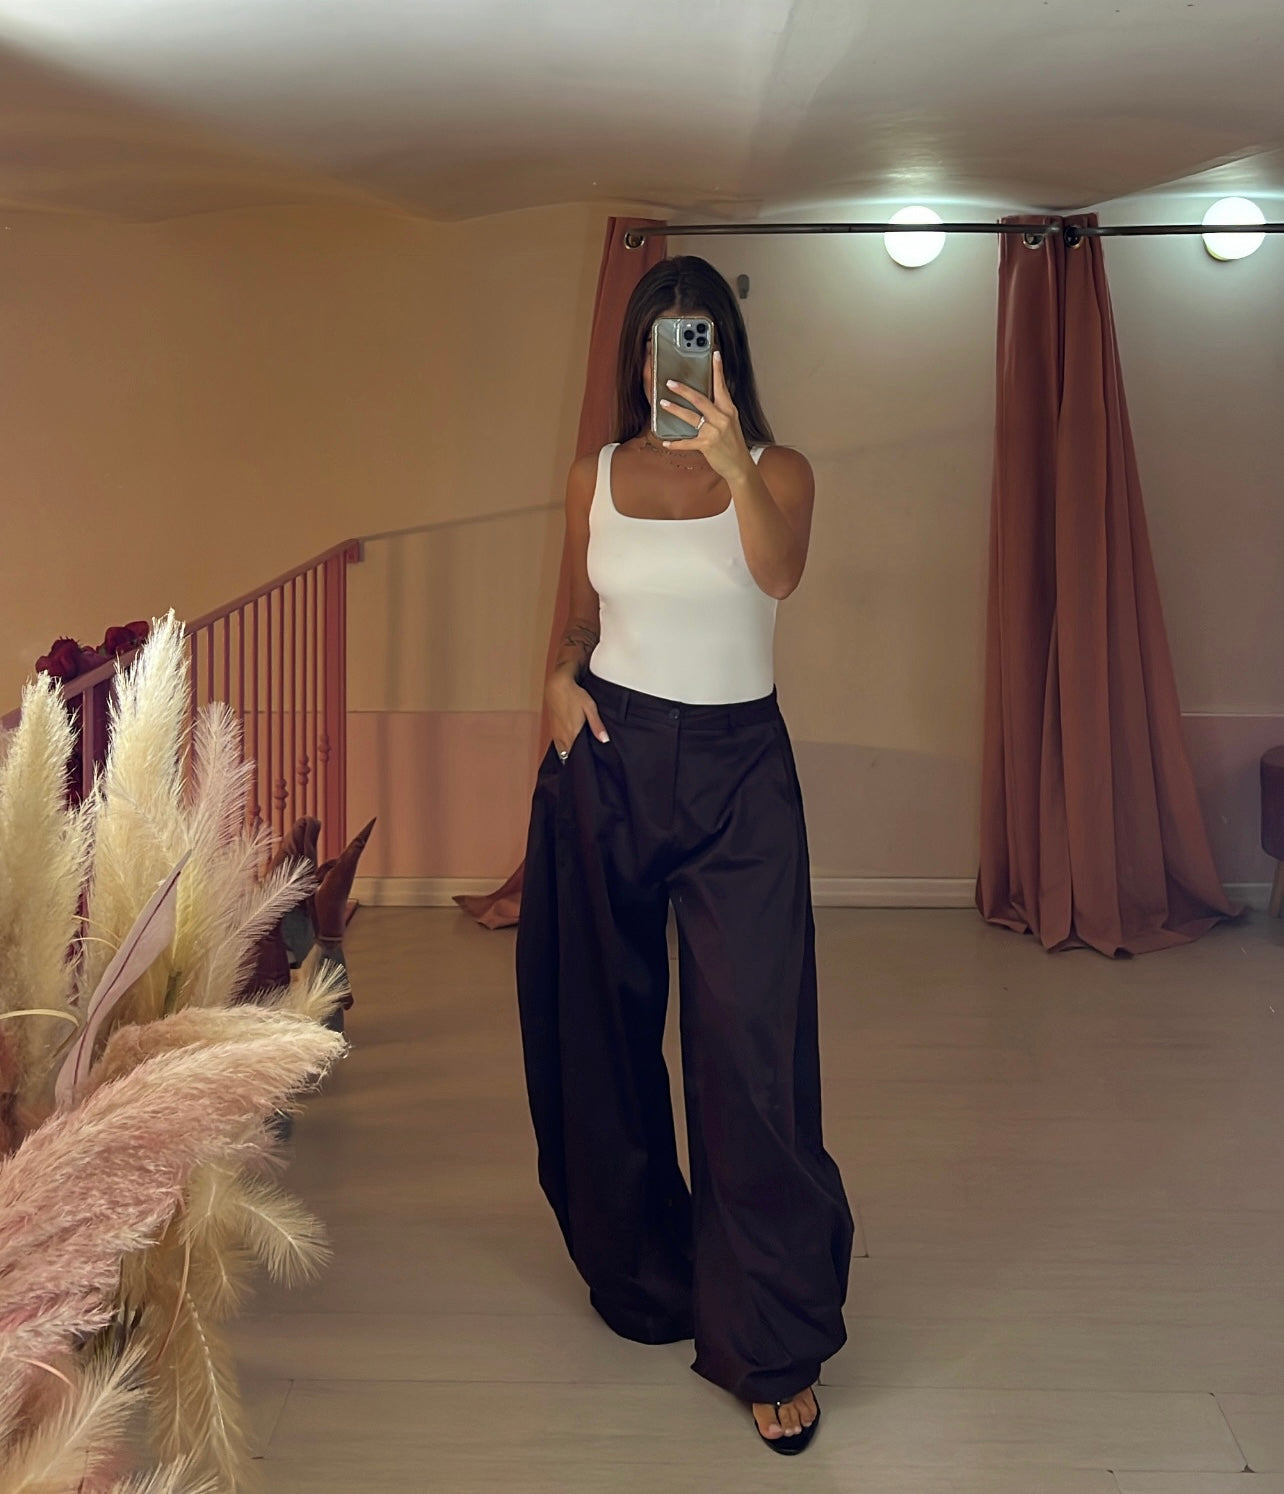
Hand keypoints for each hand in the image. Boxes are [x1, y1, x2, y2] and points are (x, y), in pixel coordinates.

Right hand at [546, 669, 608, 757]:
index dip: (583, 762)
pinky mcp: (552, 730)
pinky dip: (563, 749)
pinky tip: (570, 747)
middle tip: (586, 764)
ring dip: (569, 755)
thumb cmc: (574, 695)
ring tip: (578, 758)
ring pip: (562, 752)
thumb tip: (605, 740)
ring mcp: (556, 734)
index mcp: (573, 733)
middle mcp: (562, 736)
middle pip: (569, 756)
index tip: (590, 767)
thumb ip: (597, 725)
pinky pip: (558, 746)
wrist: (556, 685)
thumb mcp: (590, 708)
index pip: (577, 756)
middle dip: (577, 761)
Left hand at [658, 350, 752, 484]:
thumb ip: (719, 409)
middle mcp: (722, 418)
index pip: (722, 386)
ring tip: (663, 403)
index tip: (714, 354)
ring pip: (691, 417)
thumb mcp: (731, 422)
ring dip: (675, 409)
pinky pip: (687, 442)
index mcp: (729, 409)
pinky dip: (676, 443)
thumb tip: (704, 398)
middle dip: (684, 390)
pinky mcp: (707, 445)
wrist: (739, 465)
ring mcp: (714, 431)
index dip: (718, 370)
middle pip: (700, 399)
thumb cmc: (733, 443)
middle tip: (670, 382)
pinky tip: (666, 442)